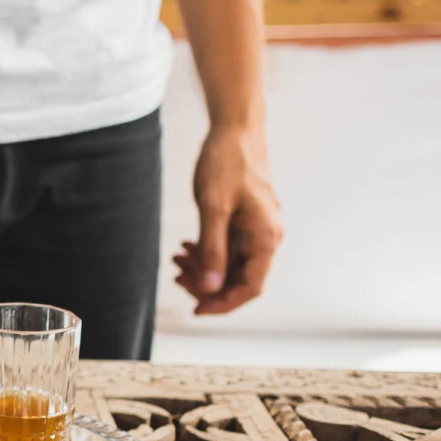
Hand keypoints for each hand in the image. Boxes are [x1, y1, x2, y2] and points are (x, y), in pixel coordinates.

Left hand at [173, 125, 282, 313]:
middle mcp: (265, 237)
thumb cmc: (227, 163)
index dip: (223, 303)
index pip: (249, 287)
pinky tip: (184, 247)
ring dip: (203, 267)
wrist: (234, 131)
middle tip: (176, 277)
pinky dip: (206, 251)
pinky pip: (227, 246)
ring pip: (230, 263)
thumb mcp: (213, 208)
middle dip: (206, 283)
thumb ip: (212, 249)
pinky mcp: (245, 220)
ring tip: (175, 261)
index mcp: (265, 238)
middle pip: (238, 278)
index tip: (195, 310)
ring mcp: (256, 229)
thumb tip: (209, 287)